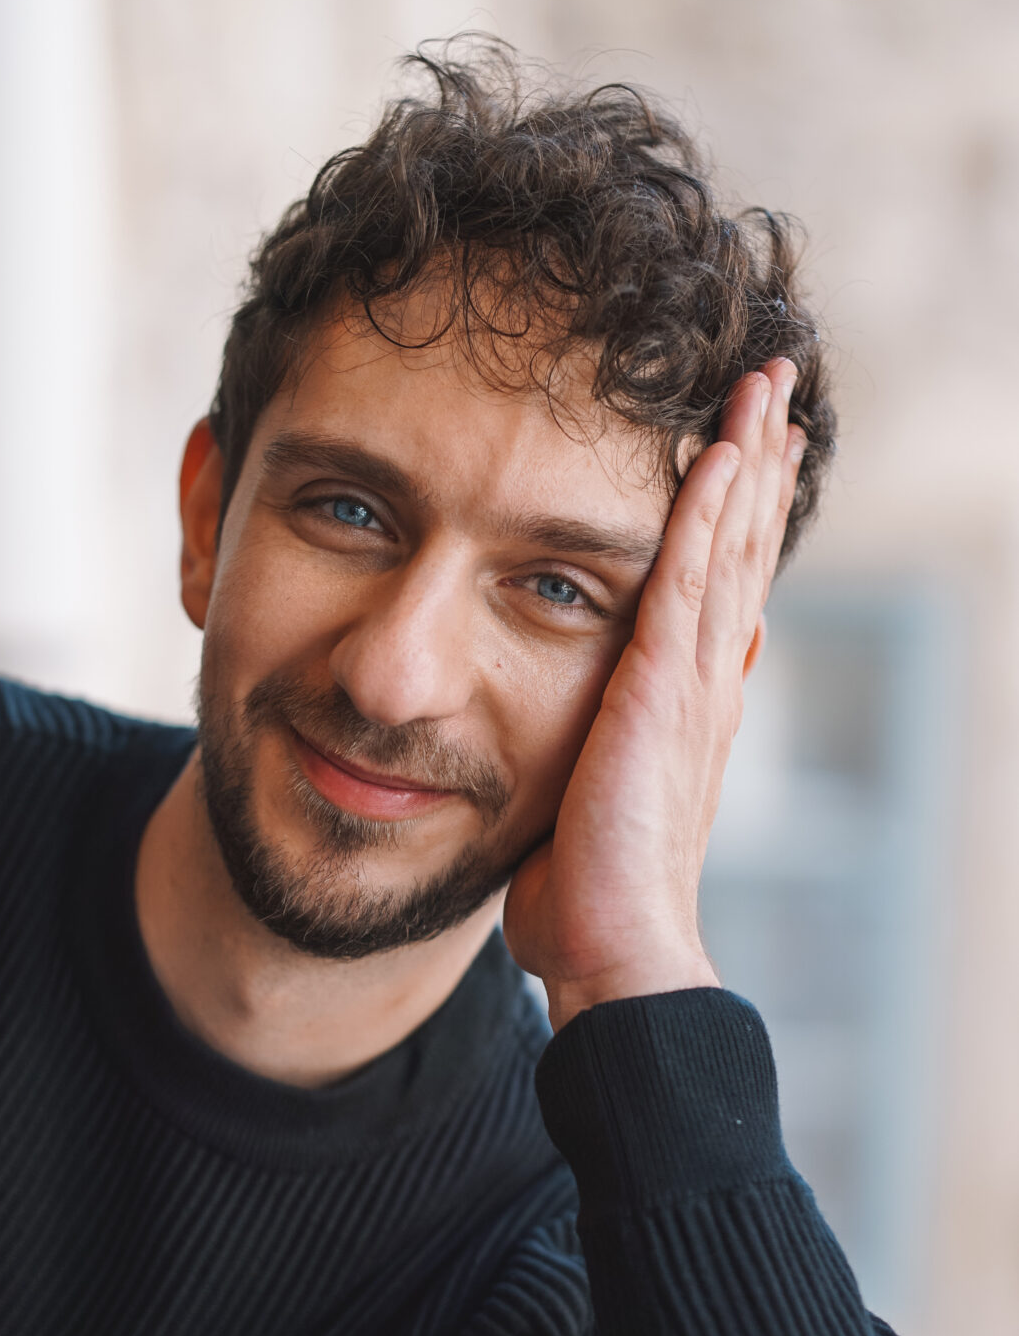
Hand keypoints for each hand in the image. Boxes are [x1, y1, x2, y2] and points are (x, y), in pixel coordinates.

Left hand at [504, 359, 804, 1029]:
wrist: (614, 952)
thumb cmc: (587, 900)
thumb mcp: (582, 803)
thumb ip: (582, 760)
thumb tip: (557, 753)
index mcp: (685, 708)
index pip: (718, 589)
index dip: (736, 516)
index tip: (747, 450)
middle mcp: (705, 686)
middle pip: (740, 550)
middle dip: (758, 463)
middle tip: (777, 383)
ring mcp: (692, 687)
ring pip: (727, 548)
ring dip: (746, 460)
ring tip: (766, 384)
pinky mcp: (663, 694)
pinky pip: (688, 582)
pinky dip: (706, 514)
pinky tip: (719, 452)